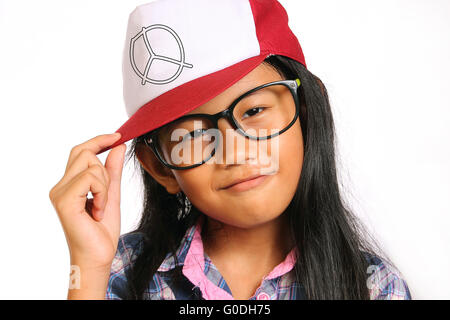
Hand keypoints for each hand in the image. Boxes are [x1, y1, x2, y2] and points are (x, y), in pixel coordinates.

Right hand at [49, 133, 125, 270]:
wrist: (98, 256)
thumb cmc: (102, 230)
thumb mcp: (112, 194)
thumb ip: (113, 170)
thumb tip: (118, 146)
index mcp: (69, 184)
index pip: (81, 151)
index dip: (99, 140)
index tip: (118, 136)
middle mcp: (60, 186)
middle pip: (84, 152)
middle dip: (104, 169)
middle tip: (106, 194)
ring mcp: (59, 192)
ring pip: (90, 164)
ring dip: (105, 185)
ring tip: (101, 207)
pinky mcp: (64, 200)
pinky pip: (90, 179)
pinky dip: (102, 193)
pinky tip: (98, 211)